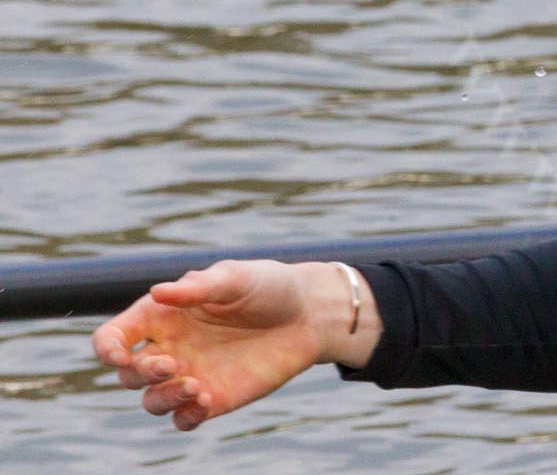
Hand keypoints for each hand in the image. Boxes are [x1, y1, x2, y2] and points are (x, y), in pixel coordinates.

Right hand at [90, 259, 366, 430]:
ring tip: (195, 386)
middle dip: (141, 373)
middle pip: (129, 374)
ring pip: (151, 401)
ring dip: (163, 398)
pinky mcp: (212, 398)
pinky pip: (183, 419)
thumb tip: (158, 291)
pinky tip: (205, 401)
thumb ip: (200, 287)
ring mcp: (188, 375)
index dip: (107, 348)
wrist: (309, 314)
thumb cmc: (269, 287)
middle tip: (173, 364)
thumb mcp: (236, 278)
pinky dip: (185, 416)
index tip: (120, 355)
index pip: (114, 336)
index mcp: (162, 315)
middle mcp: (169, 348)